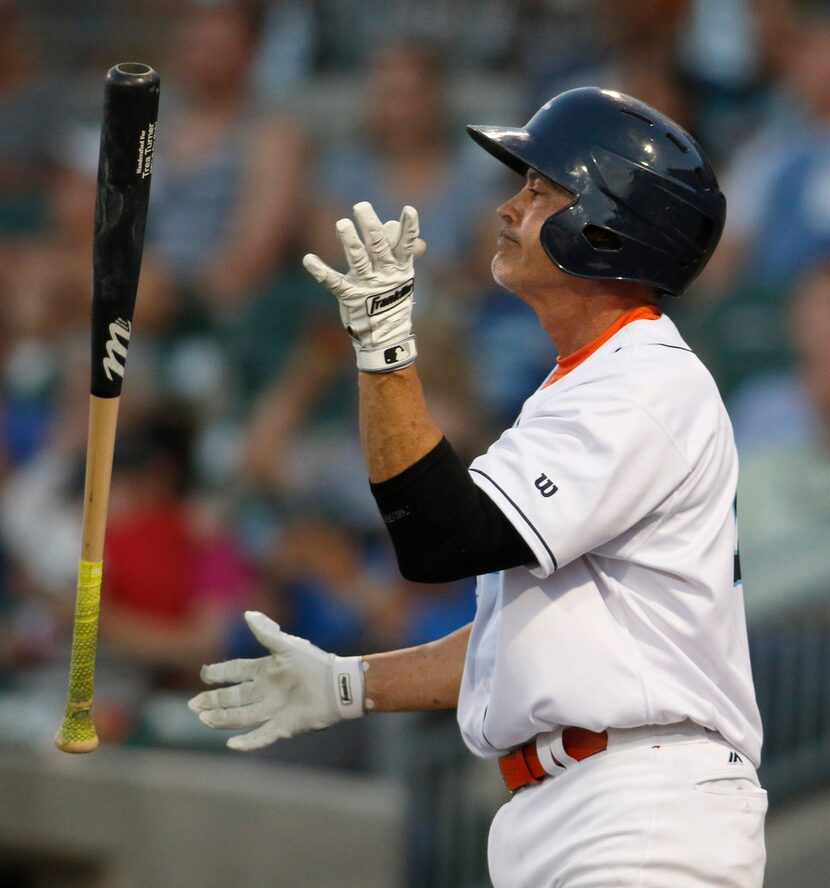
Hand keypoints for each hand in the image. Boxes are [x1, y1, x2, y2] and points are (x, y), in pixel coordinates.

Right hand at [188, 611, 364, 750]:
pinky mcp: (283, 726)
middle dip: (213, 700)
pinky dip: (248, 742)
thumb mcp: (288, 645)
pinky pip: (262, 736)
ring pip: (240, 716)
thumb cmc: (314, 661)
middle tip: (194, 704)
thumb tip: (247, 614)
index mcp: (265, 670)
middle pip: (232, 697)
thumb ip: (267, 633)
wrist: (339, 684)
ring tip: (203, 718)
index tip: (205, 673)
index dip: (220, 673)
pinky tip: (231, 744)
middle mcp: (265, 691)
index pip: (236, 671)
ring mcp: (273, 710)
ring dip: (222, 718)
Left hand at [303, 202, 420, 372]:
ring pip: (358, 260)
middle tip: (360, 206)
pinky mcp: (350, 297)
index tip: (408, 209)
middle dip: (370, 226)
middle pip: (379, 246)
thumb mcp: (402, 276)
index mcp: (400, 267)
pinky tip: (308, 259)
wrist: (386, 336)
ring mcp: (367, 285)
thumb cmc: (393, 299)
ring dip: (350, 242)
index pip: (406, 244)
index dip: (408, 227)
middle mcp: (385, 274)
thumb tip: (400, 228)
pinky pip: (334, 282)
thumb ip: (402, 251)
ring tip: (342, 224)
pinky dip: (320, 271)